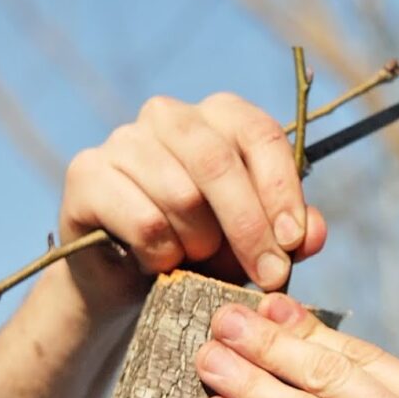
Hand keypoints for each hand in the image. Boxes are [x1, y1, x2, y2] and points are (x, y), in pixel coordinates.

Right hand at [58, 93, 326, 318]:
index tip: (293, 241)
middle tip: (269, 275)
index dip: (282, 190)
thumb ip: (292, 235)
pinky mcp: (86, 173)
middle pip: (219, 163)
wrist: (128, 282)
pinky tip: (158, 263)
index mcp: (220, 116)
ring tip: (195, 259)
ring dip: (200, 244)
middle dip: (250, 227)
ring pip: (182, 195)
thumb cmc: (203, 250)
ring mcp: (123, 139)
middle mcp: (169, 115)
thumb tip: (313, 234)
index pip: (261, 134)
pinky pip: (144, 221)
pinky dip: (162, 255)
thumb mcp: (258, 244)